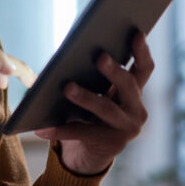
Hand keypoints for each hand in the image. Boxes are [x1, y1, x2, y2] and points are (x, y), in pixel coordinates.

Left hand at [34, 31, 154, 174]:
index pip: (144, 68)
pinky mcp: (110, 145)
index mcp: (134, 92)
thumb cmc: (88, 114)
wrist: (87, 153)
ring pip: (105, 108)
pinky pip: (81, 133)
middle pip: (128, 85)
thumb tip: (68, 54)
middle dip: (114, 70)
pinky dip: (59, 130)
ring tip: (67, 87)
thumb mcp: (94, 93)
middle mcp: (136, 109)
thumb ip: (91, 76)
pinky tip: (41, 128)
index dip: (141, 51)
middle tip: (99, 56)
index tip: (136, 32)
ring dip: (86, 96)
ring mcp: (126, 129)